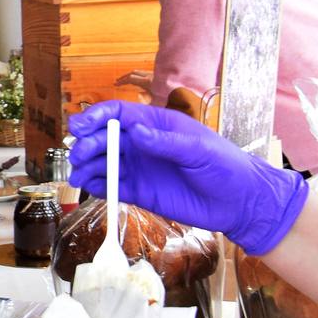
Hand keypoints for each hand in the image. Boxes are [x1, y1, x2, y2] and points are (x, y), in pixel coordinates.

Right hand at [67, 100, 307, 253]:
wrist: (239, 203)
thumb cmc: (226, 167)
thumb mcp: (199, 149)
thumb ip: (167, 142)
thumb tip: (136, 132)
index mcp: (157, 124)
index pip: (120, 114)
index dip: (98, 116)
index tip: (82, 125)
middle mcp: (143, 144)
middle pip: (106, 138)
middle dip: (89, 143)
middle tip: (79, 154)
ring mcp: (140, 168)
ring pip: (104, 162)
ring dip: (87, 165)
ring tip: (78, 173)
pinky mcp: (139, 192)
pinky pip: (112, 186)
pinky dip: (98, 185)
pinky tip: (90, 185)